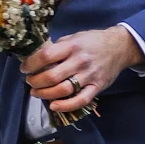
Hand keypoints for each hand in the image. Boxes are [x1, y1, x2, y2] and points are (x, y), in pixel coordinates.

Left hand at [20, 25, 141, 119]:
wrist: (120, 47)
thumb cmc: (93, 41)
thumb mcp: (74, 37)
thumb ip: (58, 48)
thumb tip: (37, 58)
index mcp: (72, 46)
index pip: (46, 56)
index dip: (31, 64)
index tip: (24, 68)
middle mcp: (80, 61)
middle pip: (51, 77)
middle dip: (35, 82)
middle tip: (30, 82)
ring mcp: (89, 76)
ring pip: (63, 90)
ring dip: (45, 94)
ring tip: (36, 92)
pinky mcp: (97, 87)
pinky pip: (80, 100)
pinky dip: (65, 106)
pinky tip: (54, 106)